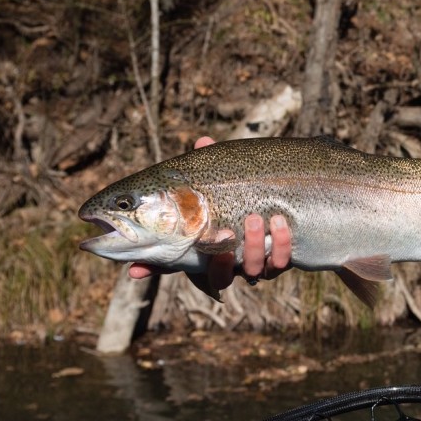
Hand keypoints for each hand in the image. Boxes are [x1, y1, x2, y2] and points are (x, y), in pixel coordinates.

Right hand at [128, 136, 292, 294]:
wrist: (286, 198)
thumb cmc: (243, 189)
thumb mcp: (223, 177)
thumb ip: (211, 166)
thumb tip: (204, 142)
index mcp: (204, 246)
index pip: (172, 263)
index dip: (152, 269)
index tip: (134, 269)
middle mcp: (229, 262)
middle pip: (217, 278)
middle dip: (219, 261)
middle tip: (225, 233)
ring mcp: (255, 264)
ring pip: (252, 271)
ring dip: (253, 247)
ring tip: (255, 219)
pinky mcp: (279, 261)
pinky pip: (280, 262)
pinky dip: (280, 244)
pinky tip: (280, 222)